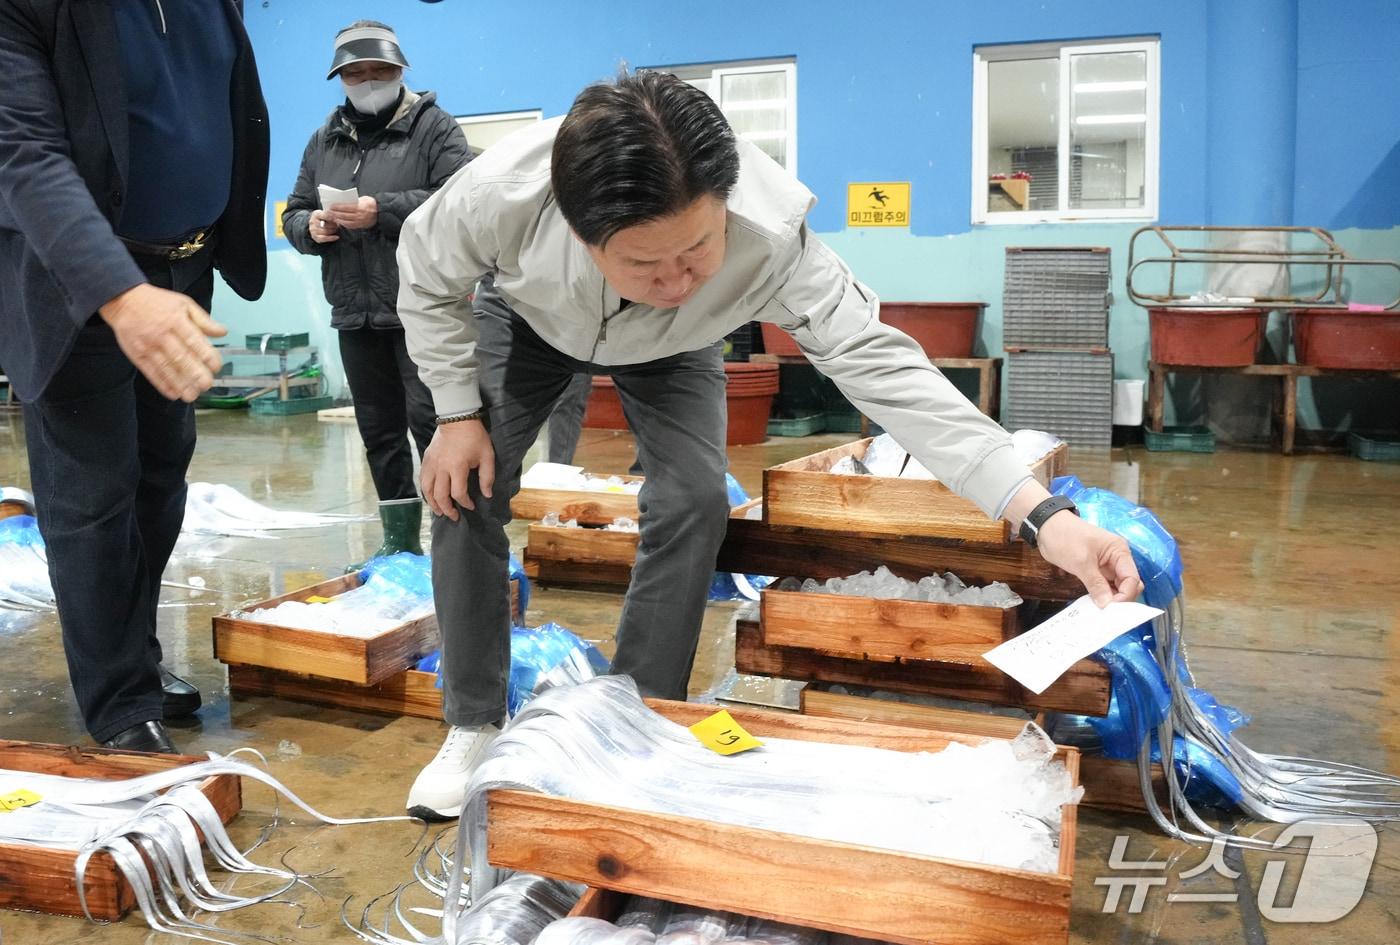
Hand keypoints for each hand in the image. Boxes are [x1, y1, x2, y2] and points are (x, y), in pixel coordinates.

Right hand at [98, 284, 226, 401]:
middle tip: (207, 385)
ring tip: (192, 395)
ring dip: (179, 384)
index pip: (193, 340)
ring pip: (165, 368)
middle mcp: (162, 334)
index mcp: (176, 320)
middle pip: (180, 357)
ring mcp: (148, 346)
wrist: (122, 300)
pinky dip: (162, 384)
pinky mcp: (136, 355)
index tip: (216, 367)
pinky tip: (173, 393)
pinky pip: (150, 372)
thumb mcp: (183, 303)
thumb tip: (223, 332)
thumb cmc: (157, 302)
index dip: (206, 355)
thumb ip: (204, 320)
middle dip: (194, 373)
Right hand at [309, 209, 339, 242]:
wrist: (318, 225)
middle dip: (333, 226)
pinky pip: (324, 238)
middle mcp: (312, 222)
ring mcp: (312, 230)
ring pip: (325, 232)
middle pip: (325, 225)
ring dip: (333, 231)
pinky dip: (331, 238)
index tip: (336, 219)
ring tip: (336, 229)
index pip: (325, 216)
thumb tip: (337, 218)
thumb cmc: (325, 218)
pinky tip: (337, 237)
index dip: (332, 218)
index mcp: (316, 214)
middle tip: (337, 225)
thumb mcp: (327, 214)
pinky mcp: (315, 237)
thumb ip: (331, 215)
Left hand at [326, 195, 377, 230]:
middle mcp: (359, 215)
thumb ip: (354, 200)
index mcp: (360, 207)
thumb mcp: (363, 199)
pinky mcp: (359, 225)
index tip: (331, 206)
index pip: (346, 207)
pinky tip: (339, 221)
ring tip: (331, 216)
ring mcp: (359, 221)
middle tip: (328, 212)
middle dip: (335, 213)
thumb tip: (343, 201)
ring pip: (345, 221)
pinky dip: (343, 223)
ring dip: (337, 219)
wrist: (380, 212)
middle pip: (344, 214)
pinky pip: (349, 225)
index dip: (337, 207)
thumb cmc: (370, 203)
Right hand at [421, 419, 493, 519]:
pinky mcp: (426, 460)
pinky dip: (426, 491)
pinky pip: (422, 480)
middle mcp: (441, 468)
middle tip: (454, 516)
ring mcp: (431, 464)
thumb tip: (486, 495)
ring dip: (433, 504)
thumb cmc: (475, 437)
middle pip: (440, 496)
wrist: (457, 419)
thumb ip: (487, 477)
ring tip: (440, 512)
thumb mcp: (487, 456)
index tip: (471, 506)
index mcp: (457, 467)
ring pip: (427, 490)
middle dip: (447, 509)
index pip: (458, 493)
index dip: (465, 503)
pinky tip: (431, 497)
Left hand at [1036, 511, 1142, 607]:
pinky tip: (1095, 605)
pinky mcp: (1096, 570)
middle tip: (1107, 612)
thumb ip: (1095, 584)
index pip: (1132, 578)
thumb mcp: (1081, 562)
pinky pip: (1104, 586)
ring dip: (1111, 599)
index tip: (1111, 608)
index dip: (1125, 595)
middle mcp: (1117, 559)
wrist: (1046, 526)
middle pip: (1128, 584)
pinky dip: (1102, 595)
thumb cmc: (1065, 537)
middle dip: (1121, 599)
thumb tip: (1107, 605)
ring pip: (1117, 587)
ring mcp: (1107, 565)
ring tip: (1100, 612)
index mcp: (1119, 551)